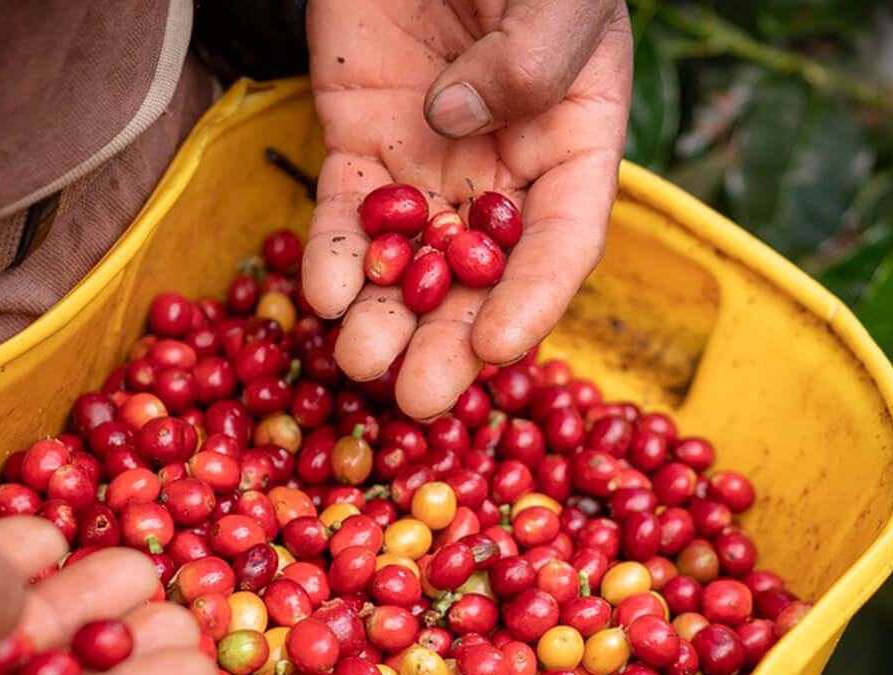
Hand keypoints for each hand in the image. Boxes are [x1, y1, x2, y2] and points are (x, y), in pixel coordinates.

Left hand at [302, 0, 632, 418]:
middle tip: (419, 400)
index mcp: (569, 149)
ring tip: (359, 364)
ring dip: (385, 320)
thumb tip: (458, 122)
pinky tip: (323, 296)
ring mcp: (429, 169)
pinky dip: (335, 258)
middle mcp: (502, 177)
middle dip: (448, 344)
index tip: (499, 347)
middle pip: (480, 281)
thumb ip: (533, 55)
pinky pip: (347, 215)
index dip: (533, 301)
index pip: (560, 245)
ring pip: (410, 265)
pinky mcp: (361, 147)